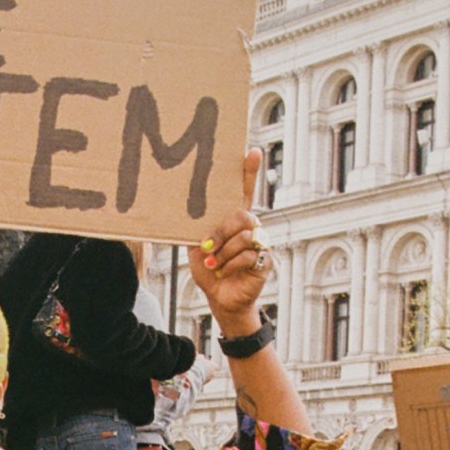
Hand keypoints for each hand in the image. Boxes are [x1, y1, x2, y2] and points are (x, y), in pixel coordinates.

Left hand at [186, 148, 269, 335]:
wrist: (220, 298)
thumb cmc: (210, 271)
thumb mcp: (196, 248)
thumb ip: (197, 230)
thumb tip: (183, 212)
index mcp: (233, 220)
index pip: (244, 191)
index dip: (248, 172)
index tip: (252, 151)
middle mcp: (251, 227)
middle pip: (243, 215)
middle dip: (221, 233)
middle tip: (207, 248)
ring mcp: (260, 244)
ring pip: (245, 236)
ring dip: (224, 253)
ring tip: (214, 264)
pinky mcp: (265, 261)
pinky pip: (248, 255)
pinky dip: (231, 265)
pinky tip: (224, 272)